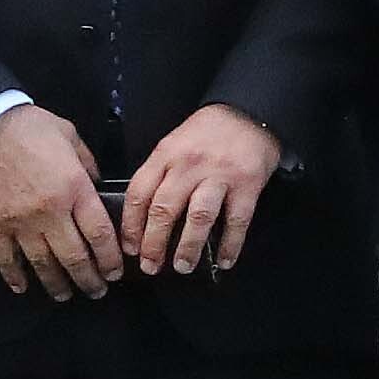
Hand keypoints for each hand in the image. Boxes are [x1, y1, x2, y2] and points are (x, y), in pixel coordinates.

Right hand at [0, 104, 118, 300]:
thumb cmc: (30, 127)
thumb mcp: (70, 136)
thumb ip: (88, 165)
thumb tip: (98, 186)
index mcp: (74, 188)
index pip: (100, 235)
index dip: (111, 259)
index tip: (115, 271)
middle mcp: (50, 212)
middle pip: (74, 258)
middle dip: (89, 280)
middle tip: (97, 290)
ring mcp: (20, 222)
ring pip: (43, 265)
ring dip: (57, 284)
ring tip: (66, 294)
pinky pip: (6, 259)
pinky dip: (14, 276)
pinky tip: (22, 287)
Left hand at [119, 105, 282, 281]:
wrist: (249, 112)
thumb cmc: (208, 132)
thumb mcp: (174, 143)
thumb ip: (160, 173)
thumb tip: (143, 216)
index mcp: (166, 154)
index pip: (139, 192)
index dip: (131, 225)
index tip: (129, 247)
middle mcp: (190, 165)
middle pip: (164, 208)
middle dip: (154, 243)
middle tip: (150, 265)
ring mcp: (220, 175)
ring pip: (199, 217)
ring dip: (188, 247)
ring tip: (183, 266)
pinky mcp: (248, 184)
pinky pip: (237, 220)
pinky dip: (230, 244)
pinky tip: (224, 260)